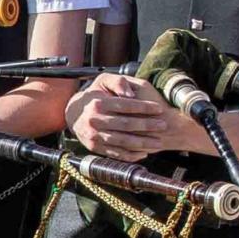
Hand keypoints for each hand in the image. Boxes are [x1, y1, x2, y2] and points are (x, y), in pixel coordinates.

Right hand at [68, 74, 187, 161]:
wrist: (75, 114)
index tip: (159, 108)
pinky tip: (144, 152)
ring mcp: (94, 136)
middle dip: (147, 125)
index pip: (125, 105)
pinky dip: (131, 155)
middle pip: (126, 124)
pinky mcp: (95, 148)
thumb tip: (130, 95)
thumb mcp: (103, 82)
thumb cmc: (95, 96)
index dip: (144, 107)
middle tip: (163, 125)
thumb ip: (118, 82)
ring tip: (158, 142)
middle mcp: (95, 120)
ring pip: (122, 141)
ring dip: (142, 143)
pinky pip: (116, 153)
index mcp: (98, 103)